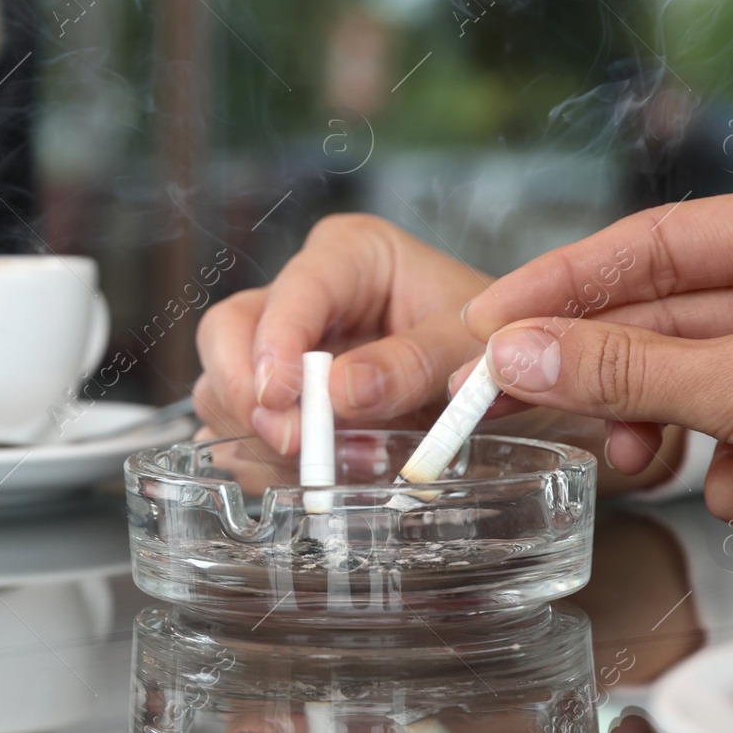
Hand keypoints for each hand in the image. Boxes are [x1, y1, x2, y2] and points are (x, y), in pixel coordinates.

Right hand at [193, 214, 488, 453]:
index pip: (292, 288)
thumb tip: (340, 391)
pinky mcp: (279, 403)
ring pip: (223, 387)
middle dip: (248, 394)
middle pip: (228, 331)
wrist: (510, 387)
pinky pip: (239, 432)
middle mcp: (304, 298)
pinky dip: (269, 465)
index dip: (277, 343)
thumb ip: (411, 365)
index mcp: (350, 256)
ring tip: (339, 466)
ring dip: (265, 439)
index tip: (281, 397)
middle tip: (292, 443)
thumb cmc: (493, 346)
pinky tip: (322, 476)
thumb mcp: (470, 347)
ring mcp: (282, 353)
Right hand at [461, 177, 732, 524]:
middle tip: (525, 400)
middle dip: (615, 376)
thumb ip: (627, 370)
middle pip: (673, 319)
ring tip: (660, 464)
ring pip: (707, 384)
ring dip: (680, 435)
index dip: (561, 284)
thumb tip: (521, 353)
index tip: (494, 322)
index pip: (652, 242)